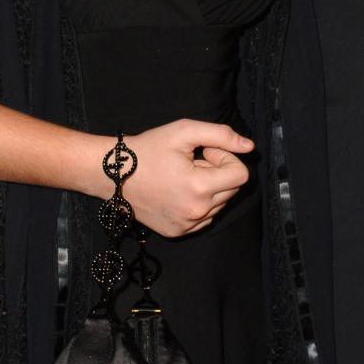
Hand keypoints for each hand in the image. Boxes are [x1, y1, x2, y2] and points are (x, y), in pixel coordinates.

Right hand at [115, 120, 253, 237]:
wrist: (113, 175)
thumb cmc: (147, 149)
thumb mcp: (184, 132)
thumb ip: (221, 135)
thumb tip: (249, 147)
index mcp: (199, 188)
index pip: (241, 175)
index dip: (227, 158)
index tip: (205, 152)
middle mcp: (196, 212)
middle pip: (232, 189)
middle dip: (218, 172)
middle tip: (192, 161)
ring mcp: (187, 226)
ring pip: (220, 204)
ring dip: (209, 188)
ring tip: (183, 176)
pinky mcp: (178, 232)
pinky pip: (205, 218)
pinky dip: (199, 203)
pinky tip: (178, 190)